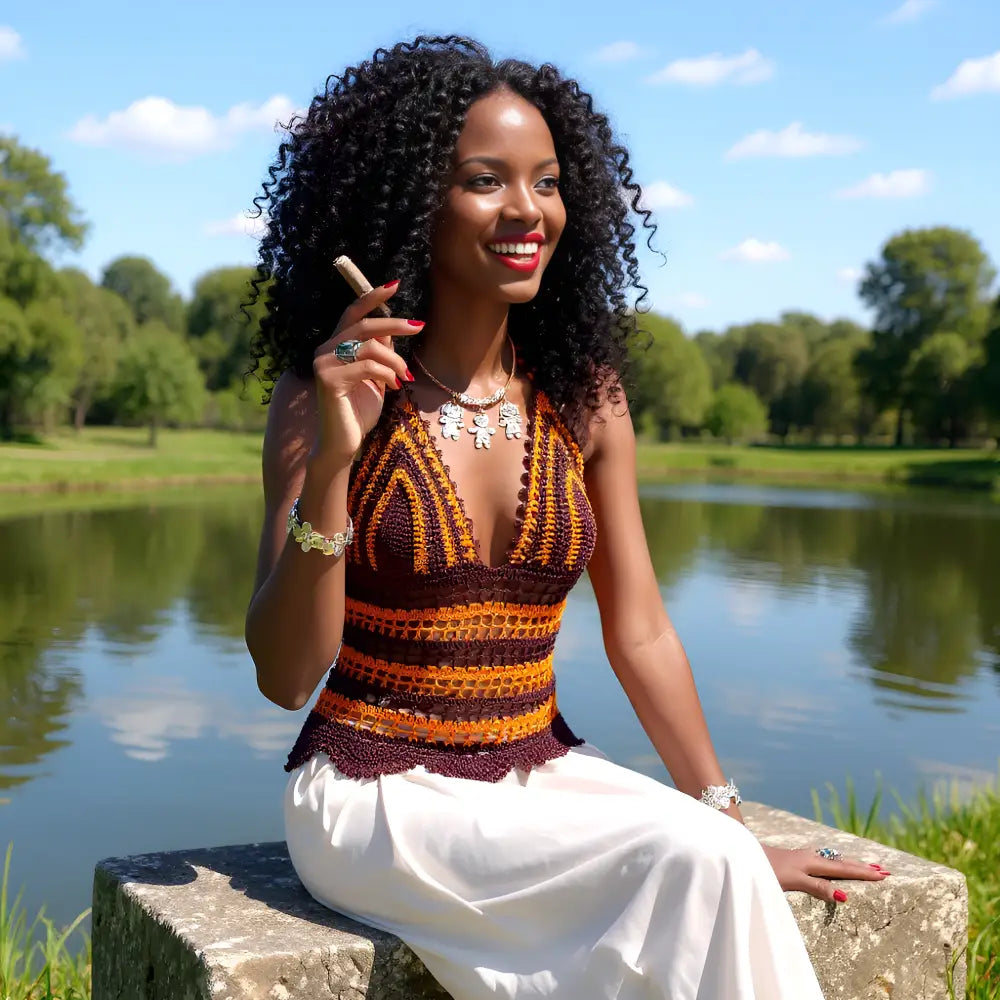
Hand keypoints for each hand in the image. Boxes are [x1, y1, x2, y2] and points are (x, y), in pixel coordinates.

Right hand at [311, 280, 422, 463]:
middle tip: (419, 326)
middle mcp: (325, 350)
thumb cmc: (360, 410)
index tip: (395, 285)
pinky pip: (367, 367)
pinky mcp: (328, 380)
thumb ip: (380, 351)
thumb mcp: (376, 375)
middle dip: (395, 324)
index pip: (352, 312)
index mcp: (335, 345)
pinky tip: (393, 387)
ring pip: (369, 347)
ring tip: (404, 377)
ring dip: (394, 361)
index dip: (372, 297)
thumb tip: (395, 327)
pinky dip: (387, 375)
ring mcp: (323, 364)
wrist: (344, 442)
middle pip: (364, 325)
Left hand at [760, 844, 890, 903]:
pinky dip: (835, 864)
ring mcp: (803, 857)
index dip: (863, 873)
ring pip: (833, 860)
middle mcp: (811, 857)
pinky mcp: (795, 859)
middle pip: (842, 862)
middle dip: (862, 867)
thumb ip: (817, 888)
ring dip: (850, 864)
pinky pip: (823, 861)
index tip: (883, 875)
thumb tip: (844, 896)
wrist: (744, 854)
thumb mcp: (793, 881)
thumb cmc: (766, 869)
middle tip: (883, 870)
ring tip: (865, 866)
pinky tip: (832, 864)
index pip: (844, 869)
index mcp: (813, 862)